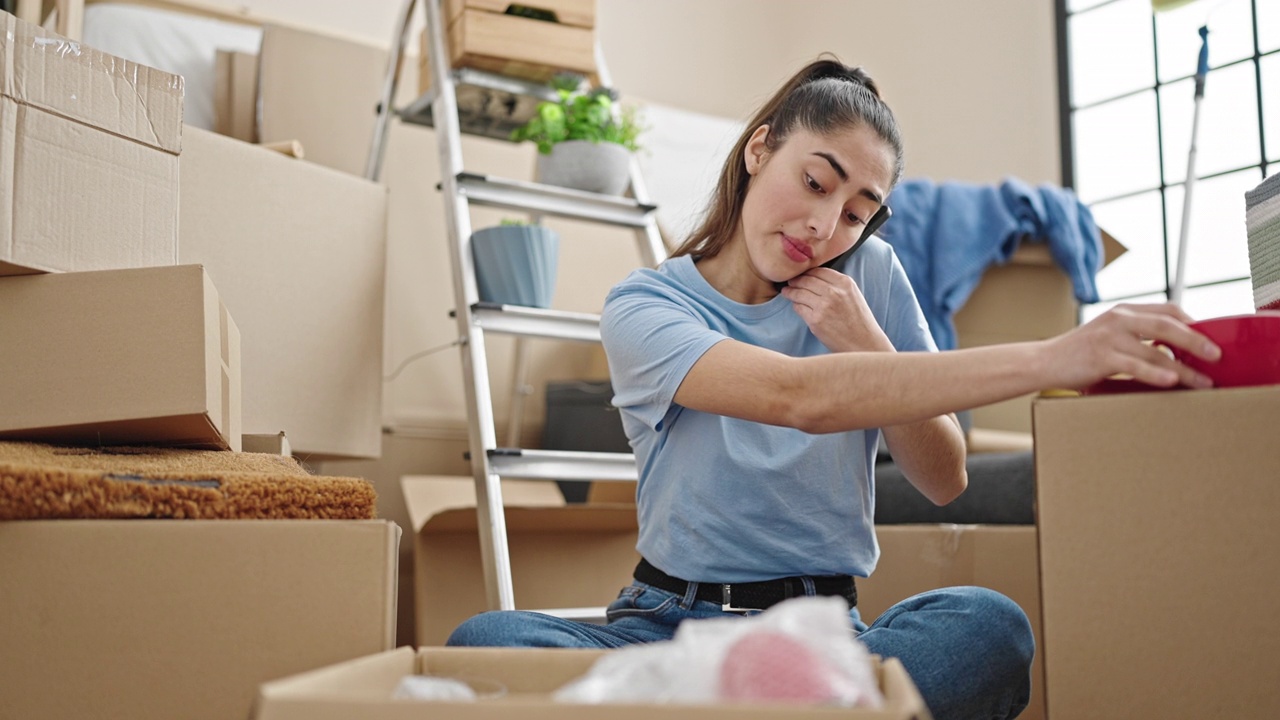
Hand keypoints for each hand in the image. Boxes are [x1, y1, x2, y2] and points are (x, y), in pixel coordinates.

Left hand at [780, 267, 892, 352]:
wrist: (864, 343)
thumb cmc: (859, 321)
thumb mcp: (853, 295)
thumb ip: (837, 285)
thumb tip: (814, 278)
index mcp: (845, 283)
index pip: (818, 271)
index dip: (806, 272)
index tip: (800, 274)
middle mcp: (834, 292)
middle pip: (806, 280)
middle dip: (795, 281)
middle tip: (790, 282)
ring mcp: (824, 306)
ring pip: (799, 293)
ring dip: (790, 292)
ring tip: (786, 292)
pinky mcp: (815, 320)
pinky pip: (799, 308)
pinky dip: (796, 306)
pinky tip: (796, 305)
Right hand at [1040, 303, 1220, 389]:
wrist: (1043, 362)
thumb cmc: (1078, 355)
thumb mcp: (1108, 337)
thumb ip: (1136, 338)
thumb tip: (1173, 353)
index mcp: (1122, 311)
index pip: (1167, 309)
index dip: (1192, 322)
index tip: (1210, 338)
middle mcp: (1117, 319)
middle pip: (1167, 324)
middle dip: (1196, 340)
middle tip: (1216, 355)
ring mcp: (1108, 337)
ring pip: (1156, 350)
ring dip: (1184, 368)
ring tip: (1202, 382)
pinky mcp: (1100, 357)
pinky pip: (1135, 365)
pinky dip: (1156, 372)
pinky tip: (1171, 380)